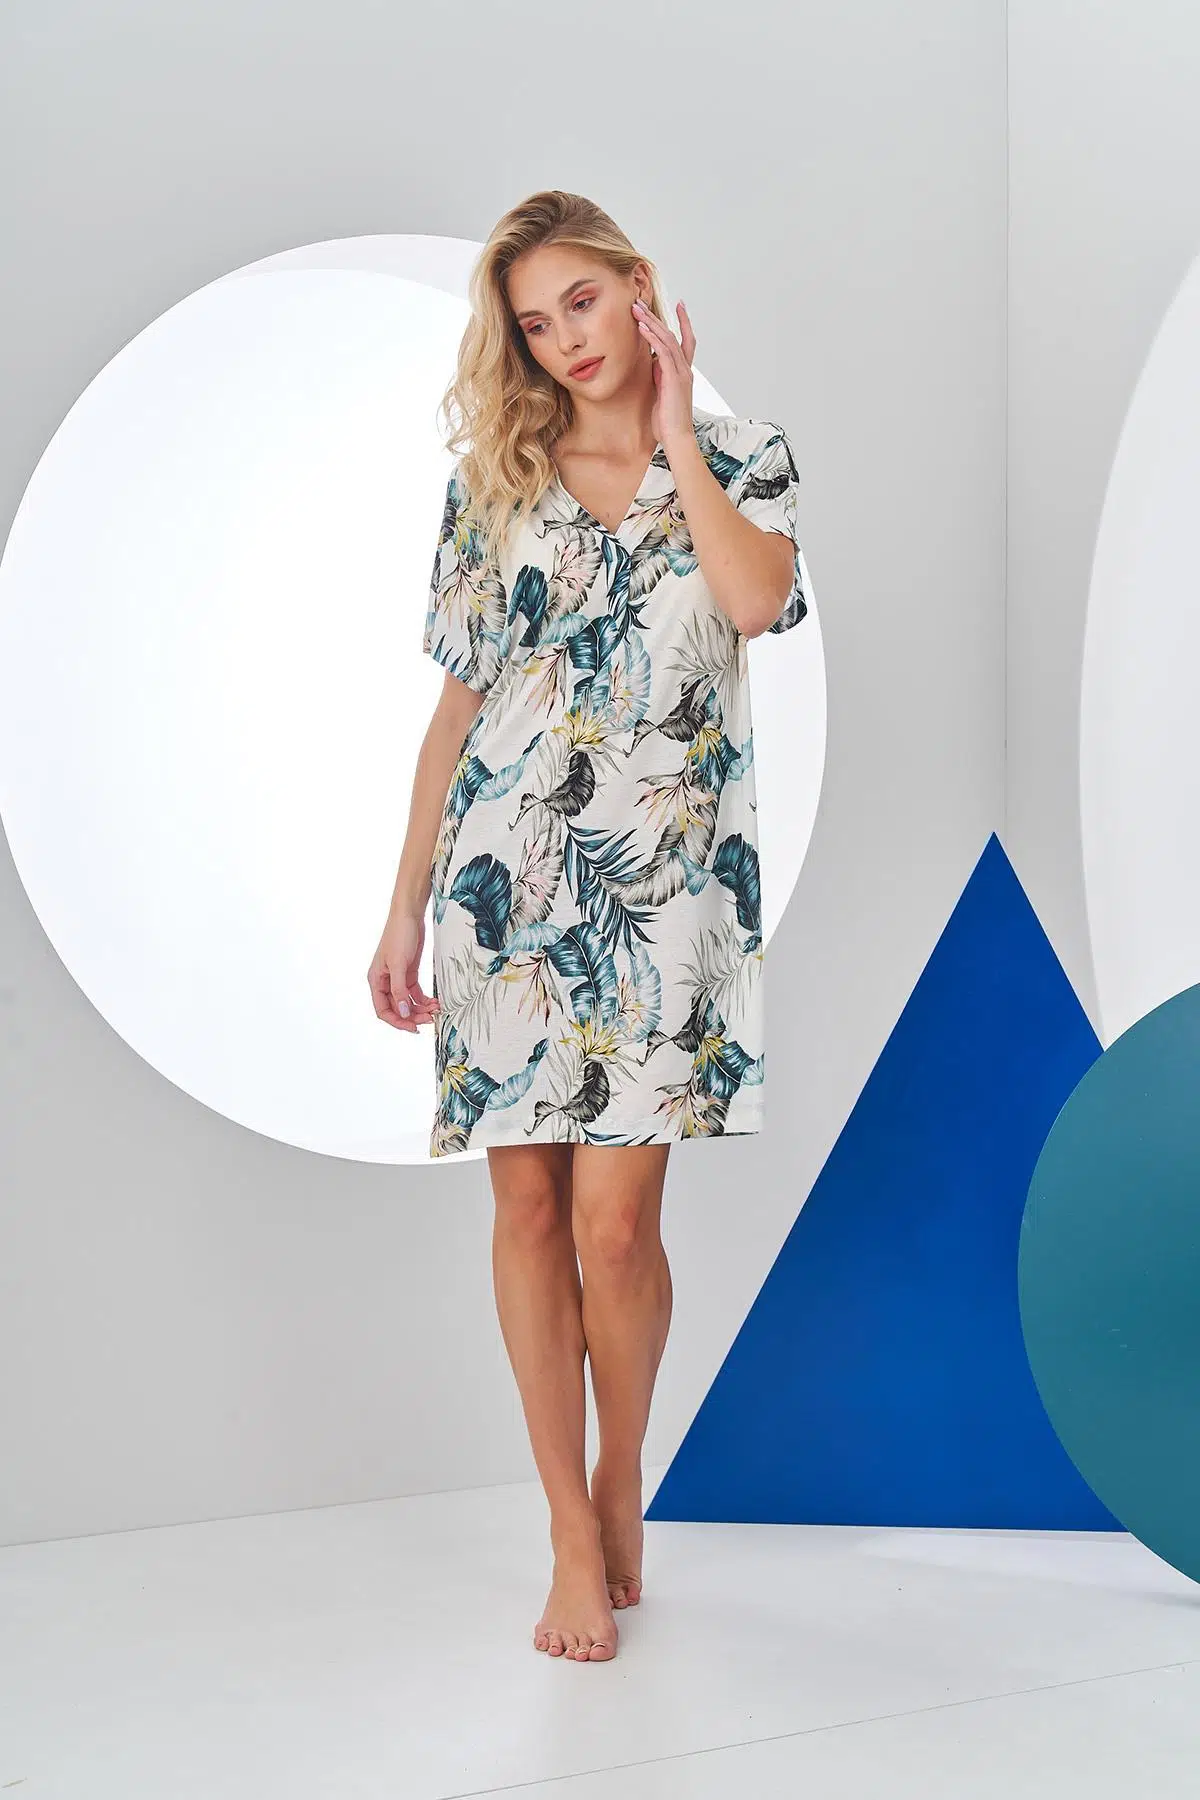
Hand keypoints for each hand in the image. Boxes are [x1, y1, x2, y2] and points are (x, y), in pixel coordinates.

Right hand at [368, 909, 440, 1032]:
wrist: (409, 915)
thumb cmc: (399, 935)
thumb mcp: (399, 964)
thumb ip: (399, 990)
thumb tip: (402, 1012)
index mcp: (376, 981)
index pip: (383, 1010)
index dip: (397, 1021)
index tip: (413, 1027)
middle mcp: (385, 982)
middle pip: (397, 1008)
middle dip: (412, 1016)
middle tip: (429, 1019)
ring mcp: (397, 978)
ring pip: (407, 1002)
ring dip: (420, 1009)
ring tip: (435, 1010)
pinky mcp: (409, 973)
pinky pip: (415, 993)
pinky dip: (424, 1000)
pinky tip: (435, 1002)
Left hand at [633, 298, 695, 450]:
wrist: (676, 438)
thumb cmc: (666, 422)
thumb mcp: (661, 393)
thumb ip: (659, 376)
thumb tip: (653, 363)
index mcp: (683, 372)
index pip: (686, 341)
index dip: (684, 322)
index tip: (679, 305)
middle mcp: (685, 369)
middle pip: (672, 335)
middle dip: (655, 317)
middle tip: (640, 302)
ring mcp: (681, 372)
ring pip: (667, 339)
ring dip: (651, 322)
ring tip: (636, 309)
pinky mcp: (674, 378)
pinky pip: (663, 352)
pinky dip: (653, 337)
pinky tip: (642, 327)